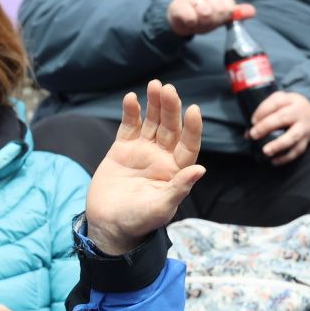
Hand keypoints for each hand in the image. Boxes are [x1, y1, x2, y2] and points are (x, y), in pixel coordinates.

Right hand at [84, 80, 206, 256]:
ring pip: (152, 122)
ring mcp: (142, 151)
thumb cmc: (138, 221)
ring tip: (155, 85)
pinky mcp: (122, 149)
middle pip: (170, 128)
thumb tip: (201, 169)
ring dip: (154, 104)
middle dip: (170, 109)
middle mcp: (162, 158)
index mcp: (175, 171)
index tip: (194, 110)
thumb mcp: (161, 208)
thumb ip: (179, 188)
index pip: (188, 145)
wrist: (108, 225)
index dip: (192, 129)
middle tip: (168, 89)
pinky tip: (131, 98)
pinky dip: (130, 112)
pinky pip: (129, 126)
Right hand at [167, 0, 241, 36]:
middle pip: (219, 10)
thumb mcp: (221, 15)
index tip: (217, 18)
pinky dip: (191, 22)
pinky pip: (191, 17)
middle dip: (213, 21)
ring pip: (206, 12)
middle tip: (205, 21)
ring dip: (202, 22)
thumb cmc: (201, 15)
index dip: (224, 16)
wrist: (178, 18)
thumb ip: (236, 13)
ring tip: (197, 21)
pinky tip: (189, 22)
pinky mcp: (178, 6)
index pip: (229, 6)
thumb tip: (252, 11)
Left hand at [250, 90, 309, 164]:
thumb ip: (264, 114)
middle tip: (253, 135)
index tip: (252, 121)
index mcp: (291, 100)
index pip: (276, 102)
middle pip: (283, 117)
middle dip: (266, 126)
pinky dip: (285, 157)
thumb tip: (248, 134)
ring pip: (293, 136)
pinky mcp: (307, 140)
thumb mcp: (280, 103)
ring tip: (265, 151)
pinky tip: (274, 161)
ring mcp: (304, 127)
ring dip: (278, 144)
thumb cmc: (289, 109)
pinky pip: (297, 150)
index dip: (262, 111)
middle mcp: (299, 112)